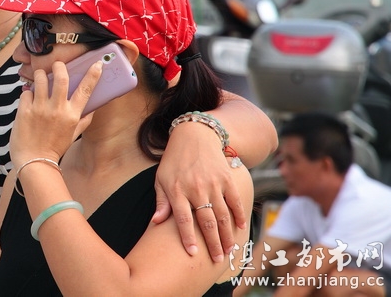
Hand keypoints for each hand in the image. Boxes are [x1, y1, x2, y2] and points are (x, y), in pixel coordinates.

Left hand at [10, 60, 100, 167]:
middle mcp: (57, 109)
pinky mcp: (25, 110)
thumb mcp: (73, 135)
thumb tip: (92, 108)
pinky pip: (26, 92)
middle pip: (61, 77)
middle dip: (59, 66)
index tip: (97, 63)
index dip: (93, 74)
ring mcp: (40, 109)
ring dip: (40, 75)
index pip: (86, 90)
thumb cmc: (54, 149)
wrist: (34, 162)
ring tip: (40, 77)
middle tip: (57, 65)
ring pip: (40, 79)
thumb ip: (83, 120)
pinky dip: (28, 92)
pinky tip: (29, 99)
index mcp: (72, 115)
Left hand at [151, 122, 245, 260]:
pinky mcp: (226, 179)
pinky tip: (240, 229)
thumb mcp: (161, 178)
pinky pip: (235, 201)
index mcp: (177, 190)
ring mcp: (213, 184)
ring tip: (229, 250)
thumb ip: (161, 202)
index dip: (187, 238)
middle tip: (217, 260)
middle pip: (206, 222)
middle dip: (212, 244)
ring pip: (222, 215)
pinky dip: (238, 216)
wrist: (194, 135)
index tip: (192, 254)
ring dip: (227, 235)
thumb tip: (156, 222)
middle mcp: (196, 189)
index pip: (183, 220)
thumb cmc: (174, 160)